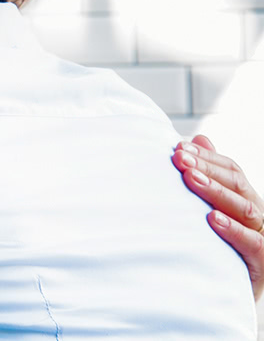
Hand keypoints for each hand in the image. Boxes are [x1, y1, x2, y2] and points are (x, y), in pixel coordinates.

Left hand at [173, 134, 263, 300]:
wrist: (226, 294)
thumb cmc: (219, 246)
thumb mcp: (214, 208)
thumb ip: (210, 175)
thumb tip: (200, 138)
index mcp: (246, 199)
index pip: (231, 171)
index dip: (207, 157)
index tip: (178, 148)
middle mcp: (257, 215)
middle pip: (237, 185)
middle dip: (207, 168)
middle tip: (179, 158)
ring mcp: (262, 238)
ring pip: (244, 208)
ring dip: (215, 192)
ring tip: (190, 179)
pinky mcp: (262, 264)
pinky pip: (252, 243)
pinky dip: (233, 230)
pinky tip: (212, 219)